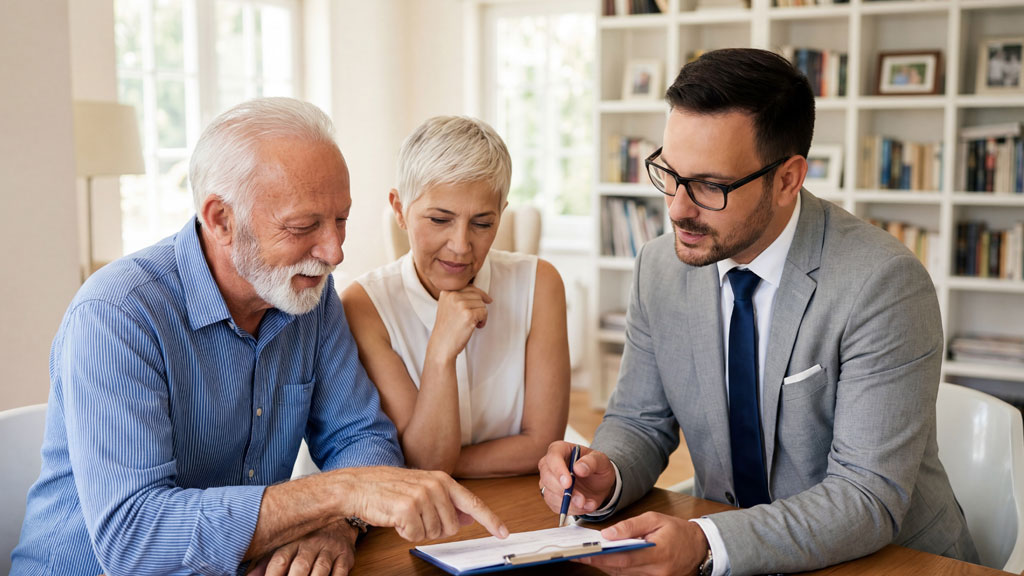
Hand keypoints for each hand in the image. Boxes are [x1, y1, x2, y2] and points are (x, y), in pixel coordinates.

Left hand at [245, 520, 355, 575]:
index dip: (271, 575)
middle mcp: (310, 544)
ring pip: (321, 569)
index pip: (279, 560)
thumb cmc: (306, 541)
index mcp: (292, 543)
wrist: (339, 523)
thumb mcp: (285, 547)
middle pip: (300, 566)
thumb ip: (267, 564)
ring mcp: (329, 550)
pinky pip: (340, 571)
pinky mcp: (345, 557)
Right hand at [337, 466, 507, 541]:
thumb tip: (468, 517)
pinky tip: (395, 518)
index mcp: (443, 480)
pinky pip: (415, 536)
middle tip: (415, 516)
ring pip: (433, 534)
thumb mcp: (423, 489)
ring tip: (403, 514)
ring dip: (417, 530)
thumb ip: (448, 502)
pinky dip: (404, 533)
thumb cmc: (389, 488)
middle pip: (451, 528)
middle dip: (433, 529)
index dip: (490, 520)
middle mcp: (436, 486)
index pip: (473, 503)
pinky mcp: (407, 508)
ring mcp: (422, 496)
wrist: (359, 485)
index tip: (503, 533)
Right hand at [428, 286, 492, 360]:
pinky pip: (484, 312)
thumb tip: (482, 294)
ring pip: (482, 304)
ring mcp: (460, 304)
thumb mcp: (448, 307)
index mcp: (447, 292)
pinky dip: (483, 321)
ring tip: (472, 324)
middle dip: (480, 306)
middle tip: (476, 318)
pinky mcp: (468, 314)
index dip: (479, 294)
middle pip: (477, 294)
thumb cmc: (447, 329)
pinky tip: (476, 327)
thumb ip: (459, 297)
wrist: (442, 345)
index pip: (469, 286)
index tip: (487, 299)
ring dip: (481, 315)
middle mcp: (452, 295)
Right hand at [538, 441, 616, 515]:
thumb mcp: (601, 461)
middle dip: (563, 492)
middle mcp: (550, 464)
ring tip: (587, 503)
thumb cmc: (598, 467)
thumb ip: (592, 462)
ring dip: (569, 504)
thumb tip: (578, 468)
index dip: (558, 470)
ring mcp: (548, 481)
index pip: (553, 457)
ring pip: (550, 494)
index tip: (568, 483)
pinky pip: (555, 506)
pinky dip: (571, 510)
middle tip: (581, 500)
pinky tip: (583, 506)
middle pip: (547, 477)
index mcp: (560, 449)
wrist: (599, 484)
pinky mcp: (551, 496)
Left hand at [577, 512, 707, 574]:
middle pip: (619, 569)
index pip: (623, 558)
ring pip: (622, 575)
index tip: (581, 553)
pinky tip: (605, 559)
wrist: (700, 548)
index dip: (600, 557)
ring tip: (586, 554)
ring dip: (604, 565)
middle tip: (576, 554)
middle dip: (596, 561)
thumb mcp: (655, 519)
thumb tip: (608, 534)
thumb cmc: (677, 531)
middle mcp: (656, 572)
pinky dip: (616, 569)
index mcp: (657, 554)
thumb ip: (631, 526)